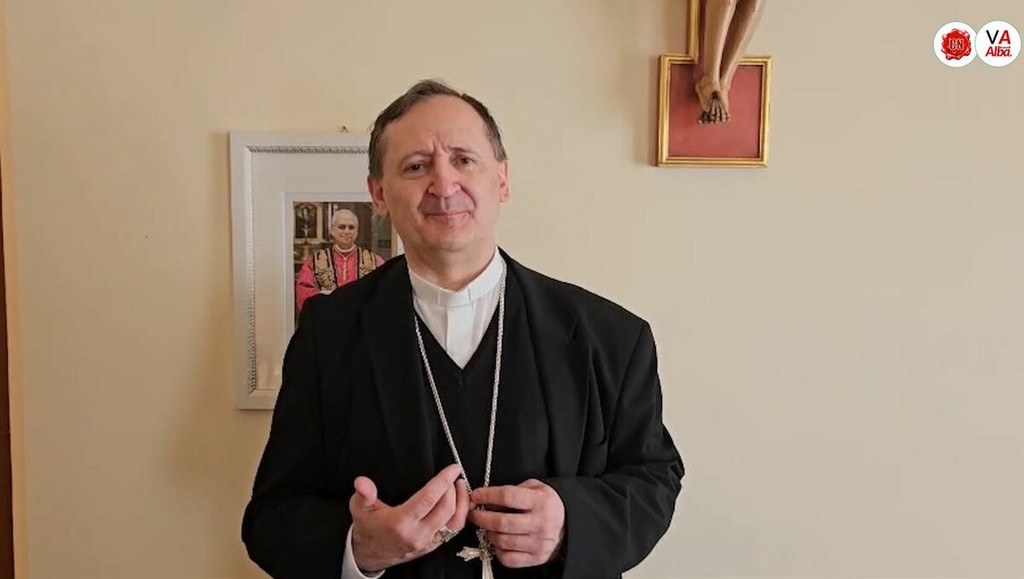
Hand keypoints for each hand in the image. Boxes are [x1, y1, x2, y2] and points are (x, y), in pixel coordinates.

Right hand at [349, 464, 469, 572]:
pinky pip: (453, 530)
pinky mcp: (432, 546)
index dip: (443, 482)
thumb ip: (363, 494)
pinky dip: (460, 515)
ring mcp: (427, 542)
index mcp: (400, 523)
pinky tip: (458, 502)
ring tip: (459, 486)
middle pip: (446, 509)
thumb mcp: (360, 509)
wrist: (368, 555)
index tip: (452, 469)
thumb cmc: (367, 529)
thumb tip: (362, 482)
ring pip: (455, 522)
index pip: (428, 499)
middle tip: (452, 476)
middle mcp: (417, 534)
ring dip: (461, 502)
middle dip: (452, 489)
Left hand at [469, 479, 565, 567]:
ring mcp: (538, 543)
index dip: (487, 495)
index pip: (507, 497)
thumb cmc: (548, 504)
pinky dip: (497, 550)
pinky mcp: (536, 558)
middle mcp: (540, 523)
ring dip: (488, 533)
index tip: (476, 495)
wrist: (570, 526)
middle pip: (502, 522)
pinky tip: (497, 541)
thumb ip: (514, 490)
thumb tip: (486, 499)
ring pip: (502, 541)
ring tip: (485, 526)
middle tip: (473, 513)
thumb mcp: (536, 488)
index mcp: (540, 501)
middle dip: (481, 517)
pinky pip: (508, 558)